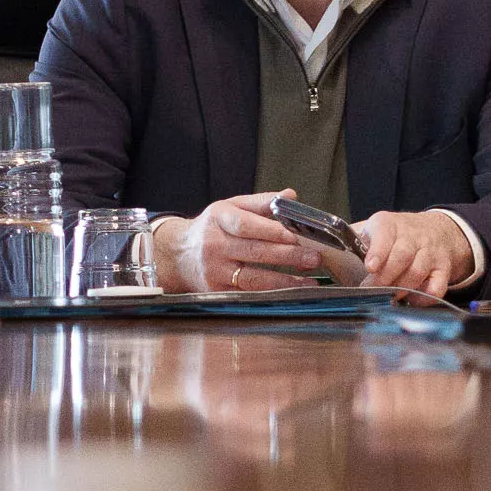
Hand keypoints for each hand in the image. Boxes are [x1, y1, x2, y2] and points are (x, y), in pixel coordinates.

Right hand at [165, 193, 355, 292]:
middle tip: (314, 257)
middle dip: (288, 256)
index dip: (273, 231)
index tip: (297, 234)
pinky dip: (271, 293)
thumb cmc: (211, 229)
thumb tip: (291, 196)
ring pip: (253, 278)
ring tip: (309, 282)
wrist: (176, 255)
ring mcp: (215, 271)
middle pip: (255, 252)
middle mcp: (215, 245)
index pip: (247, 225)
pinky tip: (290, 292)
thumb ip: (261, 203)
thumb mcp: (230, 207)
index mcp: (219, 219)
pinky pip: (248, 293)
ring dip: (284, 281)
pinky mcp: (217, 291)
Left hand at [354, 208, 474, 299]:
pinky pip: (438, 286)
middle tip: (371, 291)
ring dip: (402, 288)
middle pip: (401, 256)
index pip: (385, 234)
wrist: (435, 231)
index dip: (378, 251)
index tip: (370, 267)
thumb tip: (320, 254)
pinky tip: (412, 300)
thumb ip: (350, 239)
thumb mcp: (373, 229)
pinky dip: (424, 297)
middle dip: (385, 278)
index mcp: (388, 224)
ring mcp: (429, 252)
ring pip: (418, 271)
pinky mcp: (442, 268)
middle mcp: (412, 236)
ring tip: (389, 298)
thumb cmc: (396, 236)